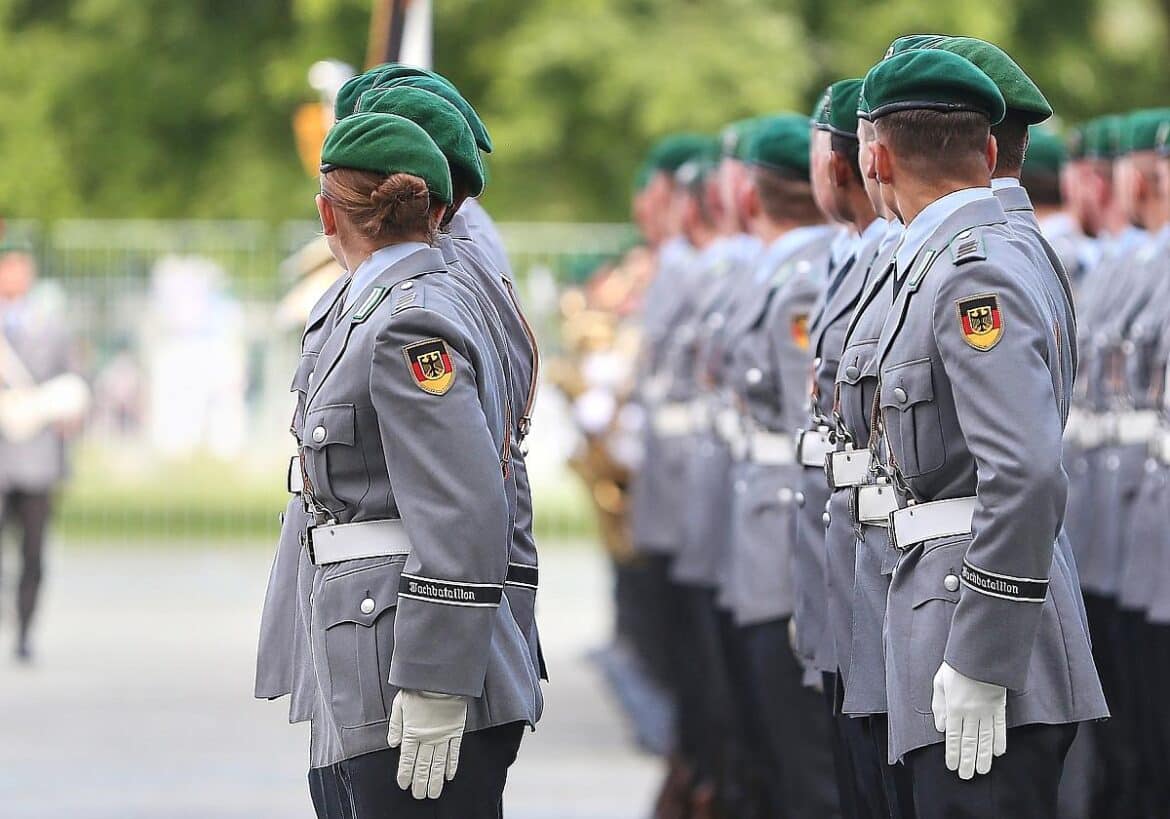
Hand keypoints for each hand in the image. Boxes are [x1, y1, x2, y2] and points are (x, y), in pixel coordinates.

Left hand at [387, 689, 467, 798]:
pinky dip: (452, 765)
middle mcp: (428, 737)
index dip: (405, 774)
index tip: (404, 785)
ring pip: (438, 763)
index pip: (408, 759)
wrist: (441, 678)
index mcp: (412, 731)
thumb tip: (392, 743)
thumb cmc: (419, 688)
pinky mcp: (456, 731)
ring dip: (435, 779)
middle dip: (420, 782)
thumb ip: (395, 725)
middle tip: (419, 795)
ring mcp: (443, 735)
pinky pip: (454, 752)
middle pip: (423, 765)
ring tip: (433, 793)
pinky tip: (449, 775)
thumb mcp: (400, 703)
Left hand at [931, 661, 1006, 779]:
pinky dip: (999, 741)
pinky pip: (1000, 728)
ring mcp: (987, 711)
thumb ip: (938, 706)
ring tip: (982, 771)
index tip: (951, 766)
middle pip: (969, 742)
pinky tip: (998, 753)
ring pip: (985, 739)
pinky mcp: (999, 707)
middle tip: (966, 776)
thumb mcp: (939, 683)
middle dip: (967, 761)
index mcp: (954, 707)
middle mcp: (971, 713)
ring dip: (983, 757)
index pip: (952, 737)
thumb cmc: (957, 667)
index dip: (952, 753)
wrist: (980, 654)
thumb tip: (940, 728)